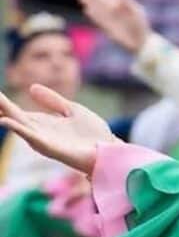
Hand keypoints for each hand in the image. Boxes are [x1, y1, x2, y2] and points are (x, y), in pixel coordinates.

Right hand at [0, 85, 118, 174]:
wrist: (110, 149)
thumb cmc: (94, 133)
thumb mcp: (73, 110)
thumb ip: (53, 100)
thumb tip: (31, 87)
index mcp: (44, 123)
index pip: (17, 112)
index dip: (3, 104)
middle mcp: (40, 132)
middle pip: (14, 118)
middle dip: (1, 108)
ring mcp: (45, 141)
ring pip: (20, 127)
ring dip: (5, 117)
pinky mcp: (52, 149)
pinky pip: (33, 139)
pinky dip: (20, 130)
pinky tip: (6, 122)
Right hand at [76, 0, 151, 53]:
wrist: (142, 42)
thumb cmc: (141, 25)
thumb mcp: (136, 12)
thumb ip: (128, 2)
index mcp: (120, 4)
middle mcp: (113, 11)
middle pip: (99, 1)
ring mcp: (110, 19)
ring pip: (98, 9)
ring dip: (90, 3)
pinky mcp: (108, 28)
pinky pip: (99, 20)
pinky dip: (94, 15)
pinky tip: (87, 10)